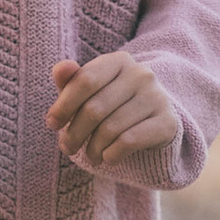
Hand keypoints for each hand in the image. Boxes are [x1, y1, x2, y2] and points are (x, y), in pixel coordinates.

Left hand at [47, 46, 177, 174]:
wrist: (154, 121)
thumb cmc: (112, 104)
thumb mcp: (89, 91)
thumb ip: (71, 81)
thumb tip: (60, 69)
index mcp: (119, 60)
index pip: (85, 80)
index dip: (63, 105)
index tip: (52, 124)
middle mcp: (141, 74)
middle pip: (95, 108)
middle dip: (74, 133)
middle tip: (67, 147)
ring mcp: (157, 97)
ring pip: (110, 128)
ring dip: (93, 148)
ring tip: (90, 155)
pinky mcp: (167, 122)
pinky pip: (129, 141)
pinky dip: (112, 154)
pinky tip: (108, 158)